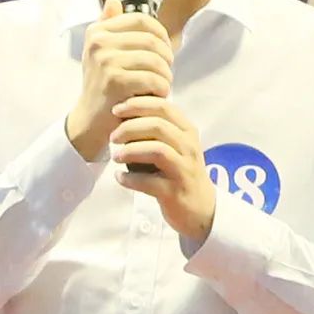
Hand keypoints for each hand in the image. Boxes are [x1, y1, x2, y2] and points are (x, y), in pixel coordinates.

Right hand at [66, 0, 173, 160]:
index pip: (141, 20)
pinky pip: (153, 78)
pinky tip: (158, 95)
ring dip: (166, 75)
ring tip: (162, 85)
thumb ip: (108, 26)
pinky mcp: (115, 81)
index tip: (165, 50)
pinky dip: (162, 88)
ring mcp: (105, 61)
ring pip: (155, 59)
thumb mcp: (100, 52)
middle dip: (166, 57)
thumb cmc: (101, 85)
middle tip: (167, 71)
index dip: (160, 33)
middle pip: (151, 40)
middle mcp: (99, 42)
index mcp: (97, 31)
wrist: (89, 120)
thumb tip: (114, 0)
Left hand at [109, 95, 215, 242]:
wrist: (201, 208)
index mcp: (188, 131)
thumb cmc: (179, 170)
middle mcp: (189, 147)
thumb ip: (157, 127)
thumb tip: (125, 111)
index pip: (164, 107)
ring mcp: (184, 170)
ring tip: (116, 156)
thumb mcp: (175, 144)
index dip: (138, 105)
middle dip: (130, 127)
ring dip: (130, 151)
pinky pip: (149, 182)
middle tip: (113, 136)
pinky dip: (130, 178)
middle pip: (158, 126)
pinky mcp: (175, 192)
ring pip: (156, 150)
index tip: (116, 110)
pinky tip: (119, 177)